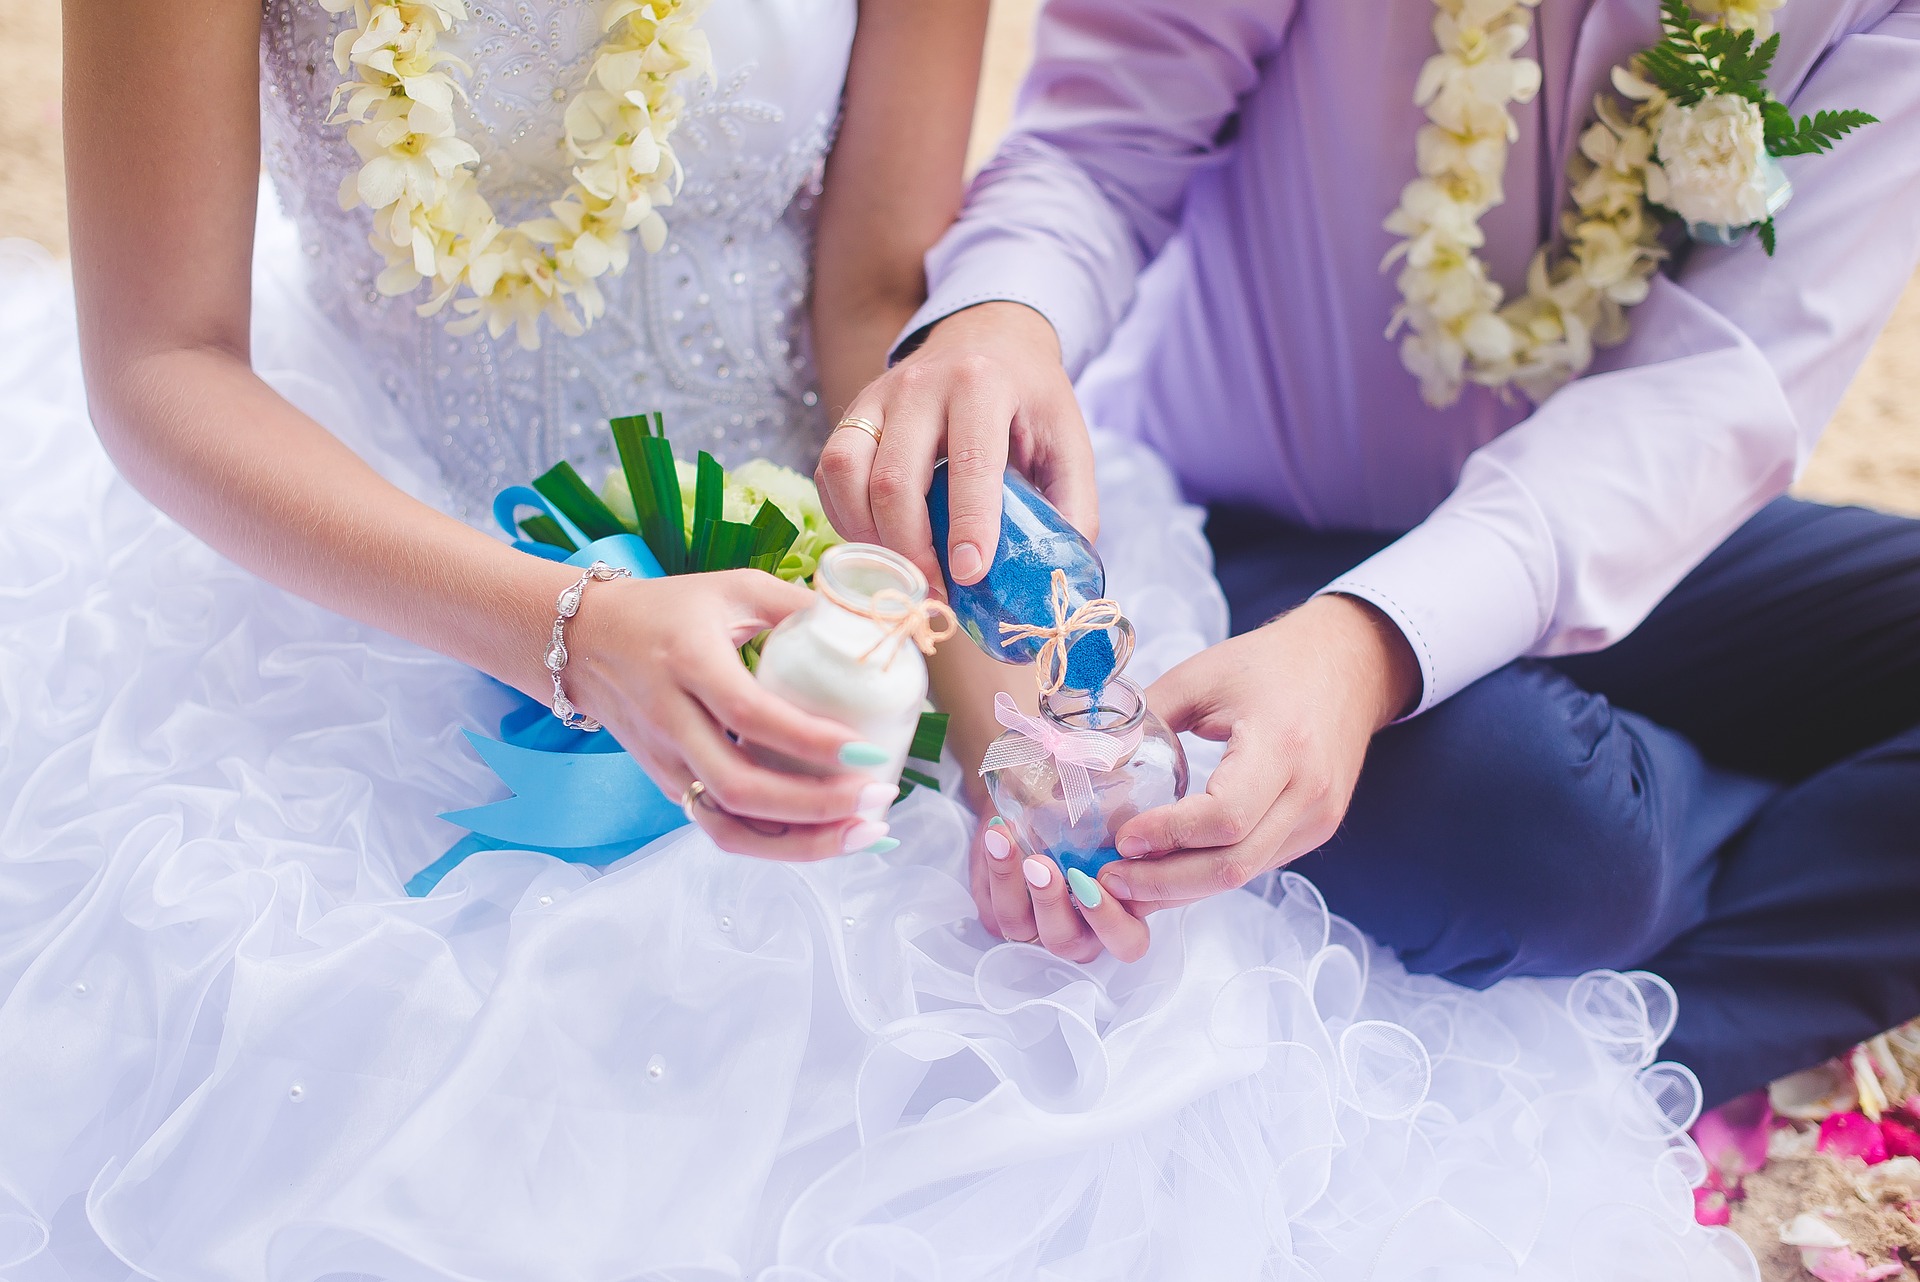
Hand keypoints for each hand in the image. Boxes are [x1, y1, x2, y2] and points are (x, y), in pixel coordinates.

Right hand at [564, 568, 897, 859]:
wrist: (581, 642)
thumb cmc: (665, 610)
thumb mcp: (731, 589)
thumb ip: (796, 604)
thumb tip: (866, 628)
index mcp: (688, 661)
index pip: (750, 713)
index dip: (810, 740)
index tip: (866, 748)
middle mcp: (670, 720)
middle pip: (739, 786)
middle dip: (817, 805)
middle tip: (879, 793)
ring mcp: (665, 762)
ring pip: (728, 825)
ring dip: (800, 842)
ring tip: (864, 832)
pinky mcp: (668, 785)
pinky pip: (722, 827)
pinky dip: (776, 843)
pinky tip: (825, 837)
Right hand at [815, 301, 1096, 591]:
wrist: (989, 338)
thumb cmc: (1030, 401)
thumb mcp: (1069, 443)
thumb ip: (1072, 507)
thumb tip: (1053, 578)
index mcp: (982, 384)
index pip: (969, 463)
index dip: (967, 525)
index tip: (969, 574)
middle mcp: (921, 384)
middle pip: (894, 480)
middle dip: (911, 548)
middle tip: (937, 588)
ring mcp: (878, 396)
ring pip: (847, 474)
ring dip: (871, 536)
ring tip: (906, 568)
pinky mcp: (852, 413)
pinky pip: (830, 473)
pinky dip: (848, 518)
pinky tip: (881, 541)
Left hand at [967, 814, 1157, 962]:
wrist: (1044, 799)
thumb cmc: (1094, 813)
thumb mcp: (1118, 812)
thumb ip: (1127, 818)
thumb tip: (1128, 795)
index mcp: (1121, 916)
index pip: (1126, 942)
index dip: (1111, 919)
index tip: (1100, 879)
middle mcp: (1080, 931)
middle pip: (1067, 943)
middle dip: (1051, 904)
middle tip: (1041, 865)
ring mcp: (1034, 924)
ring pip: (1019, 927)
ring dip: (1010, 884)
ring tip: (1004, 840)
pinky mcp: (1000, 914)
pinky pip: (990, 906)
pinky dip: (990, 869)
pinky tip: (996, 834)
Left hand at [1098, 596, 1420, 905]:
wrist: (1352, 662)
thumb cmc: (1273, 662)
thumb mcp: (1202, 676)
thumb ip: (1146, 716)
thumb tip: (1085, 756)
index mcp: (1283, 745)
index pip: (1225, 817)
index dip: (1168, 835)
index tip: (1121, 836)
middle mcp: (1309, 792)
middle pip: (1232, 865)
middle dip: (1164, 883)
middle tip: (1108, 879)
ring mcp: (1318, 818)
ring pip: (1243, 875)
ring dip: (1181, 888)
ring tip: (1125, 882)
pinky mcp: (1315, 829)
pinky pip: (1255, 864)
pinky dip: (1206, 873)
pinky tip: (1165, 868)